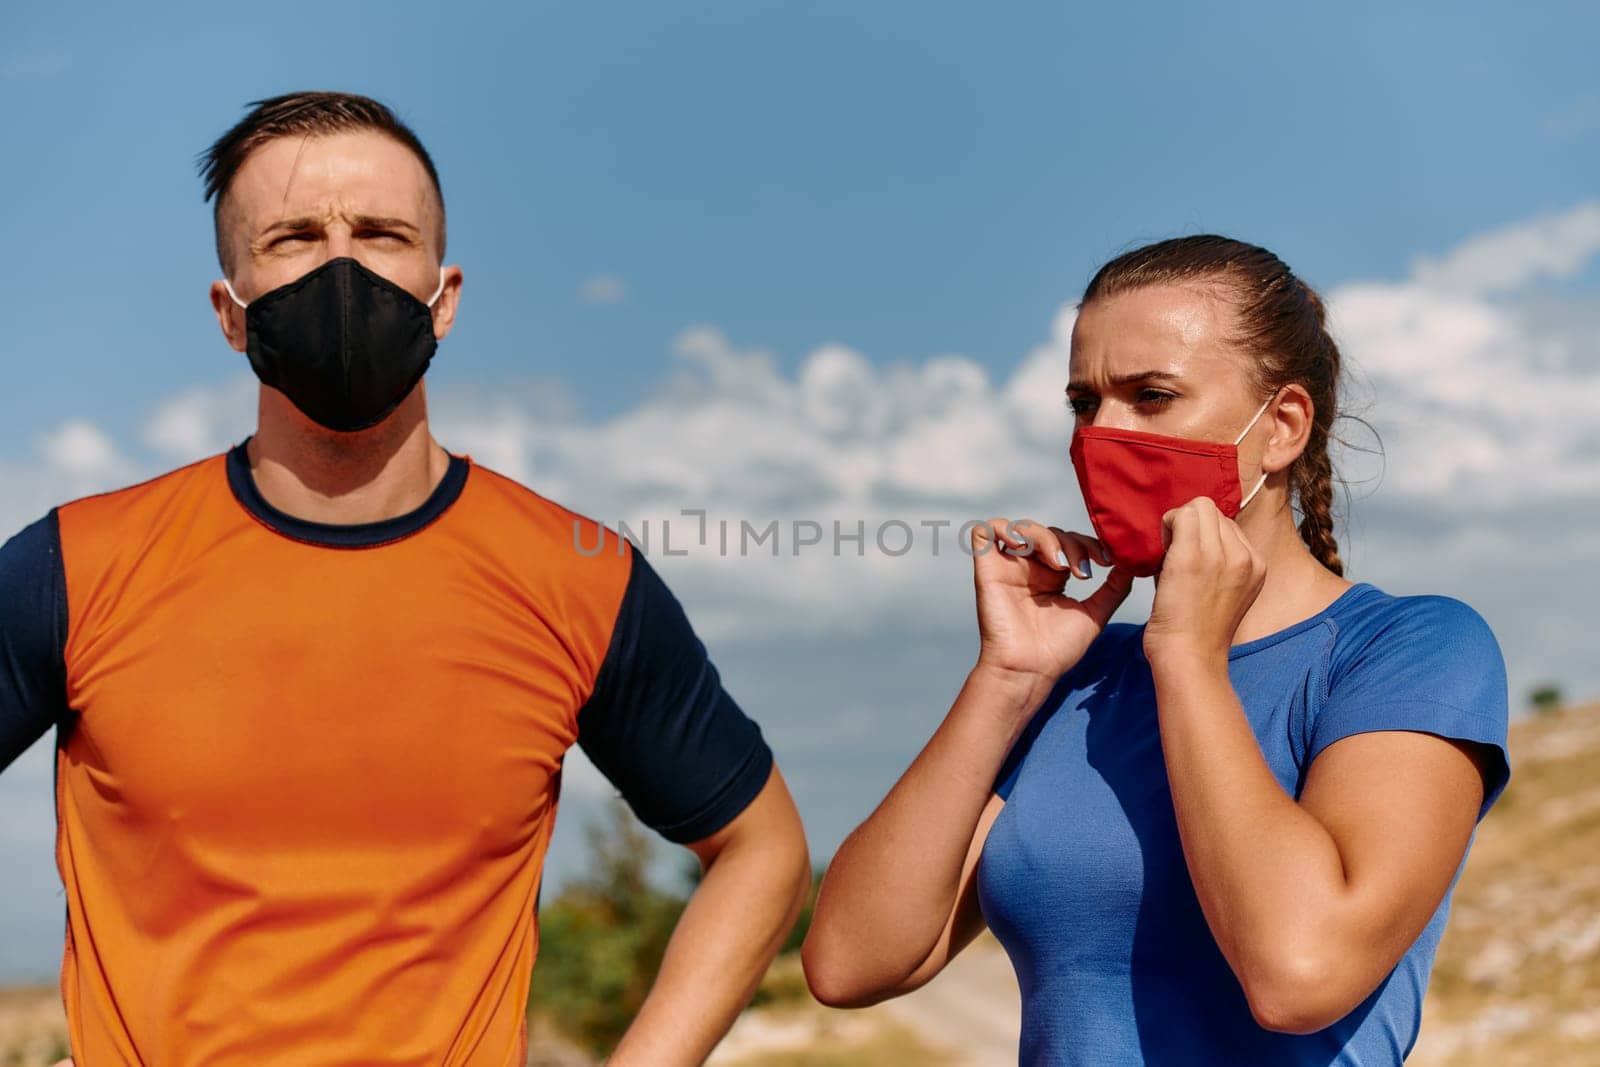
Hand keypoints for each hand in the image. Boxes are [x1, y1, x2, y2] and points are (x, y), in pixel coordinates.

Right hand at [970, 517, 1131, 705]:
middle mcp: (1029, 569)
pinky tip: (1023, 547)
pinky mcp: (986, 569)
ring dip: (1047, 537)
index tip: (1107, 562)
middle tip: (1083, 571)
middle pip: (1051, 532)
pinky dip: (1004, 529)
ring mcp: (1007, 567)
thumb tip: (1133, 563)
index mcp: (1052, 577)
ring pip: (1024, 528)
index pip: (1070, 542)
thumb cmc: (1057, 650)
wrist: (1030, 670)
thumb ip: (1113, 588)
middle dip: (1073, 544)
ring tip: (1060, 563)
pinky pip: (984, 532)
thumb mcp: (1095, 614)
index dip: (1089, 544)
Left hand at [1144, 496, 1265, 663]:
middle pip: (1214, 511)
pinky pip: (1182, 515)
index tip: (1189, 559)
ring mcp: (1222, 554)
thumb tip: (1190, 531)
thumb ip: (1217, 560)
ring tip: (1170, 557)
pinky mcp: (1194, 556)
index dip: (1203, 535)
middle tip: (1174, 555)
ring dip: (1179, 524)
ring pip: (1199, 507)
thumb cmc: (1195, 630)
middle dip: (1191, 525)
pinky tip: (1162, 555)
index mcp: (1256, 565)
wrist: (1190, 657)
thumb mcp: (1222, 590)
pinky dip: (1167, 526)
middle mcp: (1245, 556)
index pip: (1227, 525)